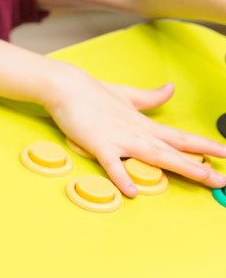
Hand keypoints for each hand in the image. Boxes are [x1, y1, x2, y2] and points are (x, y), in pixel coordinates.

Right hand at [48, 74, 225, 196]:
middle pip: (175, 151)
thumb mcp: (127, 95)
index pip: (180, 137)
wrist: (66, 86)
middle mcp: (137, 133)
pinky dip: (123, 177)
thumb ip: (150, 97)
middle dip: (201, 165)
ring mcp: (120, 139)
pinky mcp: (99, 145)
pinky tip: (132, 191)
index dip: (205, 145)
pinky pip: (113, 165)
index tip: (225, 152)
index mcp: (144, 125)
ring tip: (202, 177)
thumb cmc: (92, 92)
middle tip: (222, 178)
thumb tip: (170, 88)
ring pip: (155, 155)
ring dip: (181, 166)